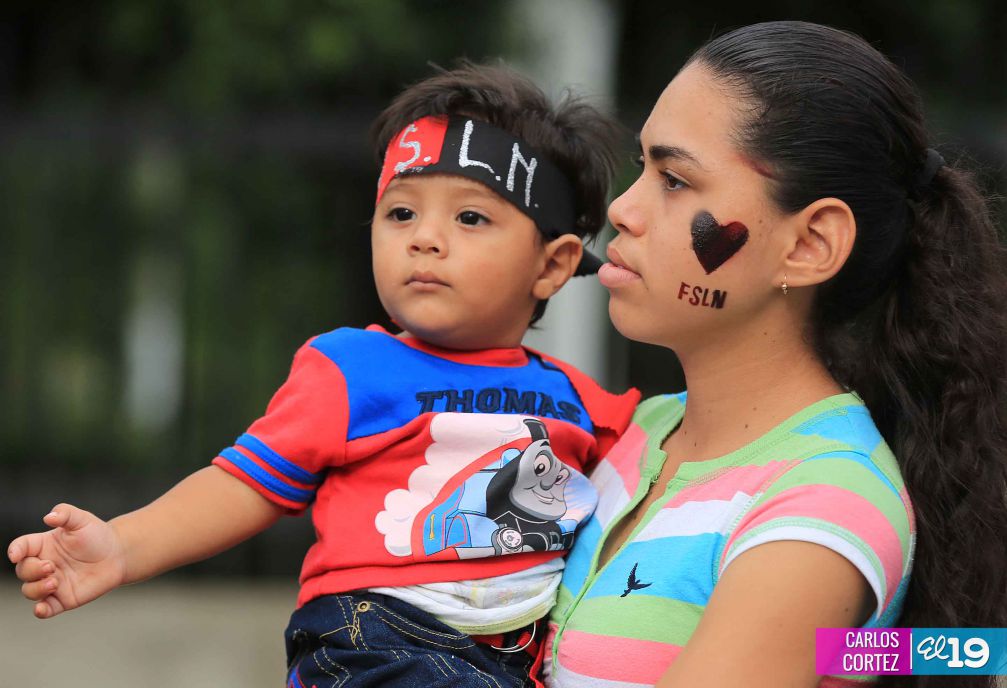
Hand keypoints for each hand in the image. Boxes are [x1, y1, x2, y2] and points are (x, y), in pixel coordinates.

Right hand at [7, 504, 126, 618]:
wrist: (118, 555)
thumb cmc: (97, 535)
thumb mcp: (82, 519)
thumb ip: (65, 514)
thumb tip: (48, 517)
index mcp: (43, 545)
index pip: (20, 548)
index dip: (15, 551)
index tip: (16, 554)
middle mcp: (43, 565)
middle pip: (22, 571)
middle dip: (31, 570)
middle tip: (51, 566)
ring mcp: (52, 582)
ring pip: (30, 591)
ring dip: (36, 589)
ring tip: (55, 582)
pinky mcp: (62, 598)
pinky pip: (45, 609)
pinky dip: (40, 611)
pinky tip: (41, 609)